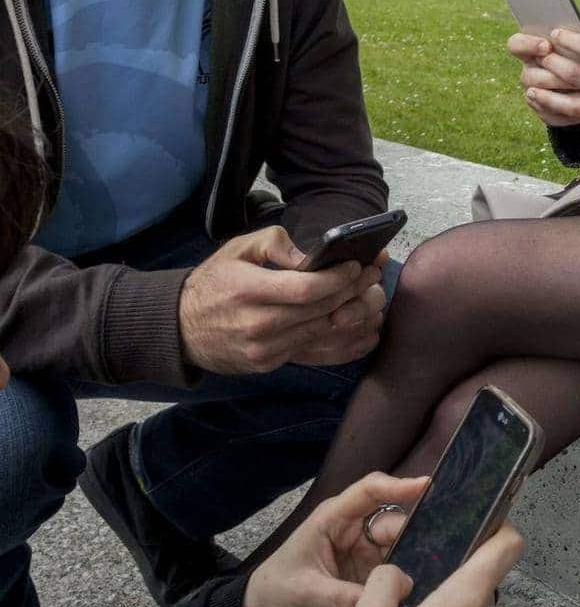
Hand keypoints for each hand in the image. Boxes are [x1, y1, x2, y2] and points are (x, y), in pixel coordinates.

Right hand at [179, 227, 386, 373]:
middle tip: (373, 276)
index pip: (307, 289)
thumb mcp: (236, 250)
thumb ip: (274, 242)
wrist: (180, 328)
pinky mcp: (268, 364)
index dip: (338, 278)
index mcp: (249, 291)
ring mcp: (263, 349)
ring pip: (321, 332)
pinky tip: (358, 326)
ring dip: (351, 314)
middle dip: (352, 292)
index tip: (357, 265)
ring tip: (369, 295)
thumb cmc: (214, 283)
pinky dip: (338, 338)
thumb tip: (309, 256)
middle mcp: (257, 323)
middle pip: (320, 311)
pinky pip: (312, 352)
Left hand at [242, 472, 427, 606]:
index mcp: (334, 519)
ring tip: (435, 568)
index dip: (398, 485)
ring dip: (414, 555)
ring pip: (400, 545)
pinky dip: (408, 574)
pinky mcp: (371, 573)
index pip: (369, 491)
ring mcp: (365, 551)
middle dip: (414, 531)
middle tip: (439, 547)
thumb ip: (343, 595)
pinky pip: (397, 568)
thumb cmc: (278, 590)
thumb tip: (388, 593)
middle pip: (392, 522)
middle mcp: (354, 529)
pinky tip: (423, 583)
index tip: (427, 485)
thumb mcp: (307, 592)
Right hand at [343, 524, 524, 606]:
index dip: (498, 524)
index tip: (475, 518)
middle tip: (418, 567)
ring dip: (448, 597)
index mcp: (465, 600)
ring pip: (474, 601)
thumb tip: (400, 572)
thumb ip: (385, 579)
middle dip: (455, 565)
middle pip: (485, 571)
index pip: (508, 544)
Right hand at [507, 33, 579, 127]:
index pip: (515, 44)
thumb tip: (571, 36)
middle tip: (577, 73)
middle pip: (528, 75)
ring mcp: (534, 94)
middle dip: (554, 75)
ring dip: (564, 91)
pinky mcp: (545, 112)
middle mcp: (529, 72)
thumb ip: (572, 39)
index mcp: (532, 50)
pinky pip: (551, 113)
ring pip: (539, 95)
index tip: (547, 46)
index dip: (527, 45)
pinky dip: (570, 109)